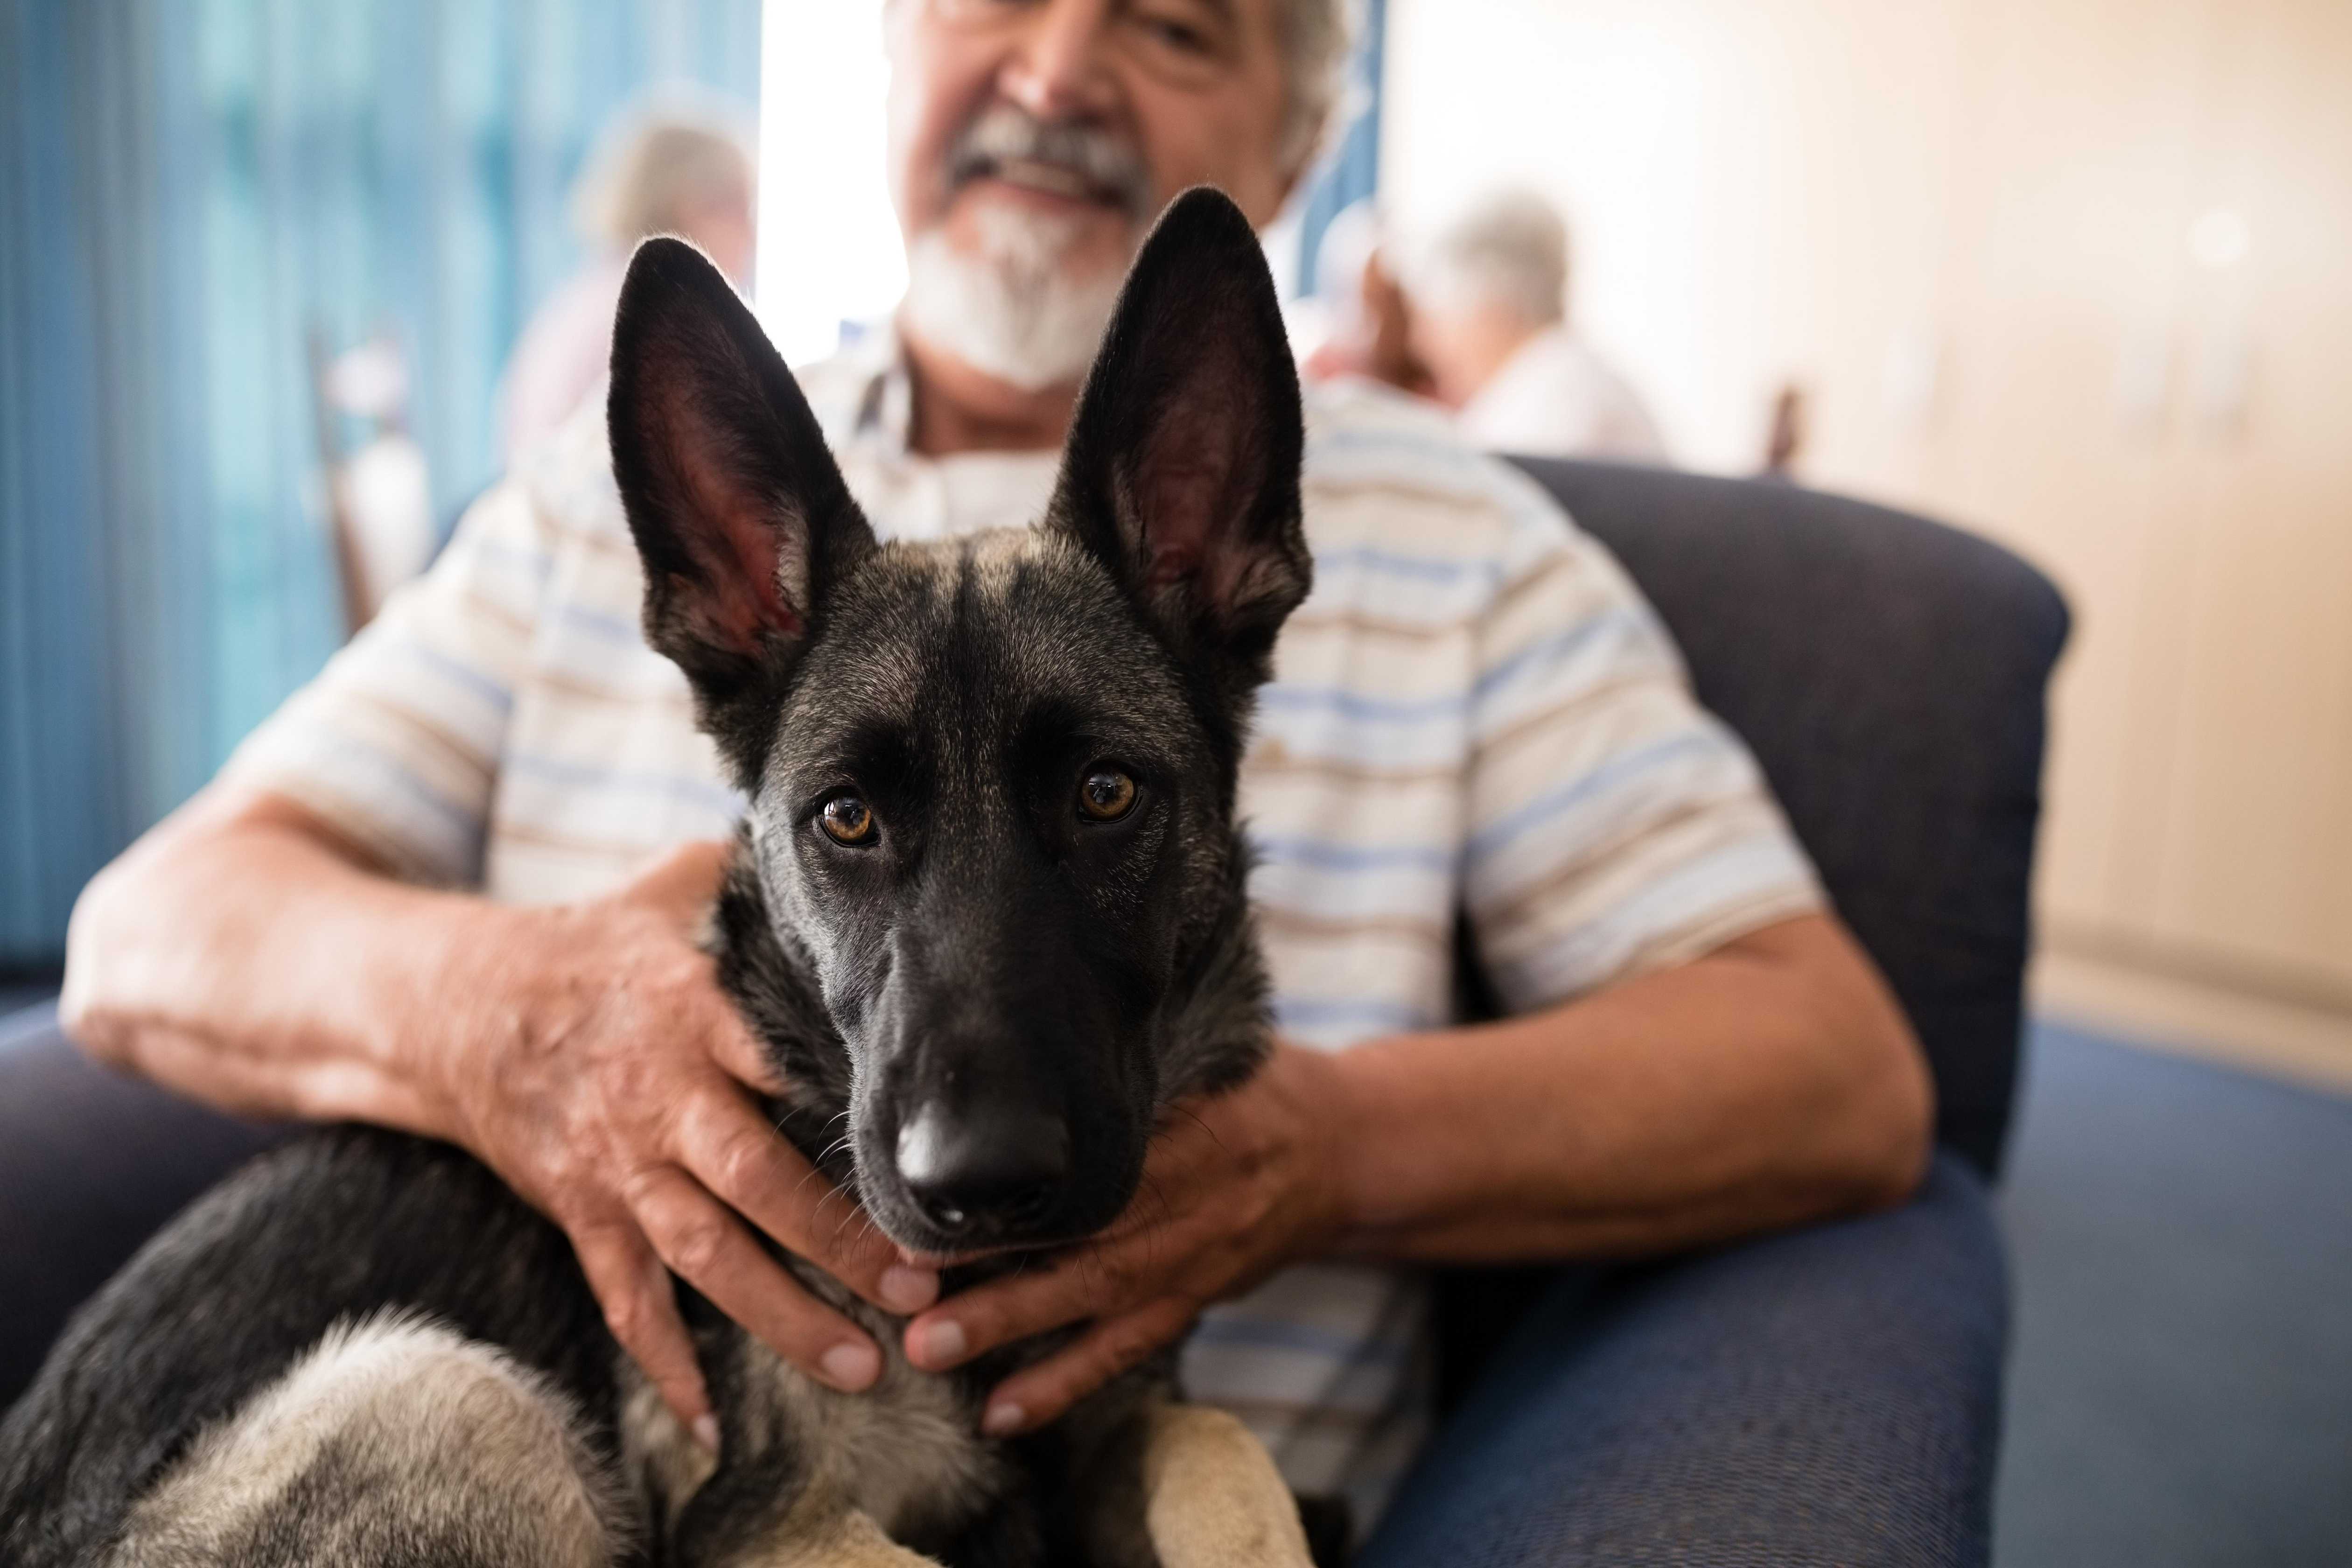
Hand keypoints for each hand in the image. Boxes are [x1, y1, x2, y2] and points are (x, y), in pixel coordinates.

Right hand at [423, 841, 941, 1447]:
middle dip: (839, 1244)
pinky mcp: (582, 1211)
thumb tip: (846, 838)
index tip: (925, 1158)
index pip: (782, 1065)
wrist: (450, 1002)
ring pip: (703, 1257)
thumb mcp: (669, 891)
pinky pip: (624, 1300)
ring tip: (858, 1366)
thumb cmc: (590, 942)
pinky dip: (662, 1365)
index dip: (850, 1115)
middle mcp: (658, 1096)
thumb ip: (753, 878)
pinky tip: (709, 1421)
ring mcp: (616, 1165)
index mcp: (691, 1012)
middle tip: (920, 1292)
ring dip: (780, 1318)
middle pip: (757, 1181)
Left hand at [898, 1043, 1348, 1434]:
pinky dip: (1065, 1384)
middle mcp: (1199, 1196)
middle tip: (910, 1294)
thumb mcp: (1210, 1047)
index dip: (1025, 1184)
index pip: (1104, 1157)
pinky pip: (1128, 1349)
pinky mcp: (1196, 1299)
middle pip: (1092, 1238)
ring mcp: (1198, 1256)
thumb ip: (1137, 1060)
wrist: (1345, 1148)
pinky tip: (1003, 1413)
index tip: (939, 1193)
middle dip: (999, 1271)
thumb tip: (1024, 1027)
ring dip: (1015, 1332)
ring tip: (932, 1352)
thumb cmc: (1254, 1084)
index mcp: (1200, 1124)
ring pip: (1101, 1300)